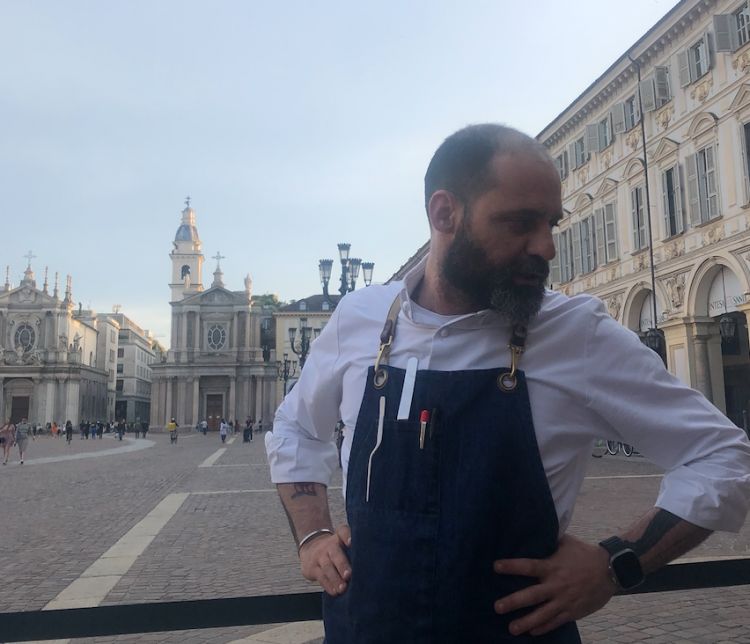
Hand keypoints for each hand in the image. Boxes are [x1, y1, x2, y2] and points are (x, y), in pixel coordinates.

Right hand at [299, 524, 351, 596]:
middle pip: (335, 553)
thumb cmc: (335, 549)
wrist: (311, 549)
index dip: (347, 536)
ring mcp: (319, 557)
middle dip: (342, 565)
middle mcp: (329, 546)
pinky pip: (320, 577)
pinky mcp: (312, 569)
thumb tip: (371, 562)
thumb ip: (355, 548)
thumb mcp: (342, 542)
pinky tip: (335, 592)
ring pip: (327, 567)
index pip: (342, 532)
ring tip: (343, 588)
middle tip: (348, 575)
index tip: (351, 543)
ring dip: (335, 579)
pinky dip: (328, 585)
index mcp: (338, 538)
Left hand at [493, 533, 615, 635]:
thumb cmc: (585, 553)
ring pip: (542, 614)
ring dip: (526, 622)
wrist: (611, 569)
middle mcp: (556, 584)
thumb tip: (534, 530)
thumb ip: (549, 541)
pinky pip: (557, 622)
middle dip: (513, 602)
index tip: (495, 567)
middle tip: (497, 607)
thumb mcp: (566, 542)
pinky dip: (544, 627)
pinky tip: (532, 632)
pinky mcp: (574, 611)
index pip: (528, 566)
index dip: (511, 566)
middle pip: (531, 595)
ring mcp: (565, 600)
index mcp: (552, 566)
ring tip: (511, 629)